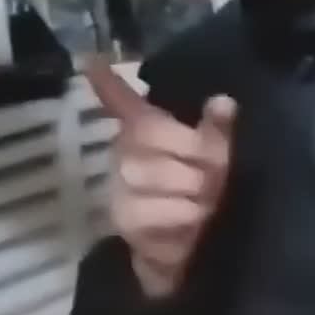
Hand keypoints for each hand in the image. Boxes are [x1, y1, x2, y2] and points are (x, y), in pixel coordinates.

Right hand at [85, 56, 235, 299]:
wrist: (194, 255)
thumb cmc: (205, 195)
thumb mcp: (220, 159)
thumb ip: (219, 132)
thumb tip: (224, 102)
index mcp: (149, 132)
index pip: (124, 101)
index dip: (109, 82)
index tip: (90, 60)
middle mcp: (127, 153)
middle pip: (150, 134)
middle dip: (195, 155)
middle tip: (217, 177)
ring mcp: (120, 187)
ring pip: (153, 173)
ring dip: (192, 192)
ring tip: (207, 204)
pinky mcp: (122, 220)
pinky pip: (151, 211)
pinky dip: (180, 218)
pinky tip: (191, 225)